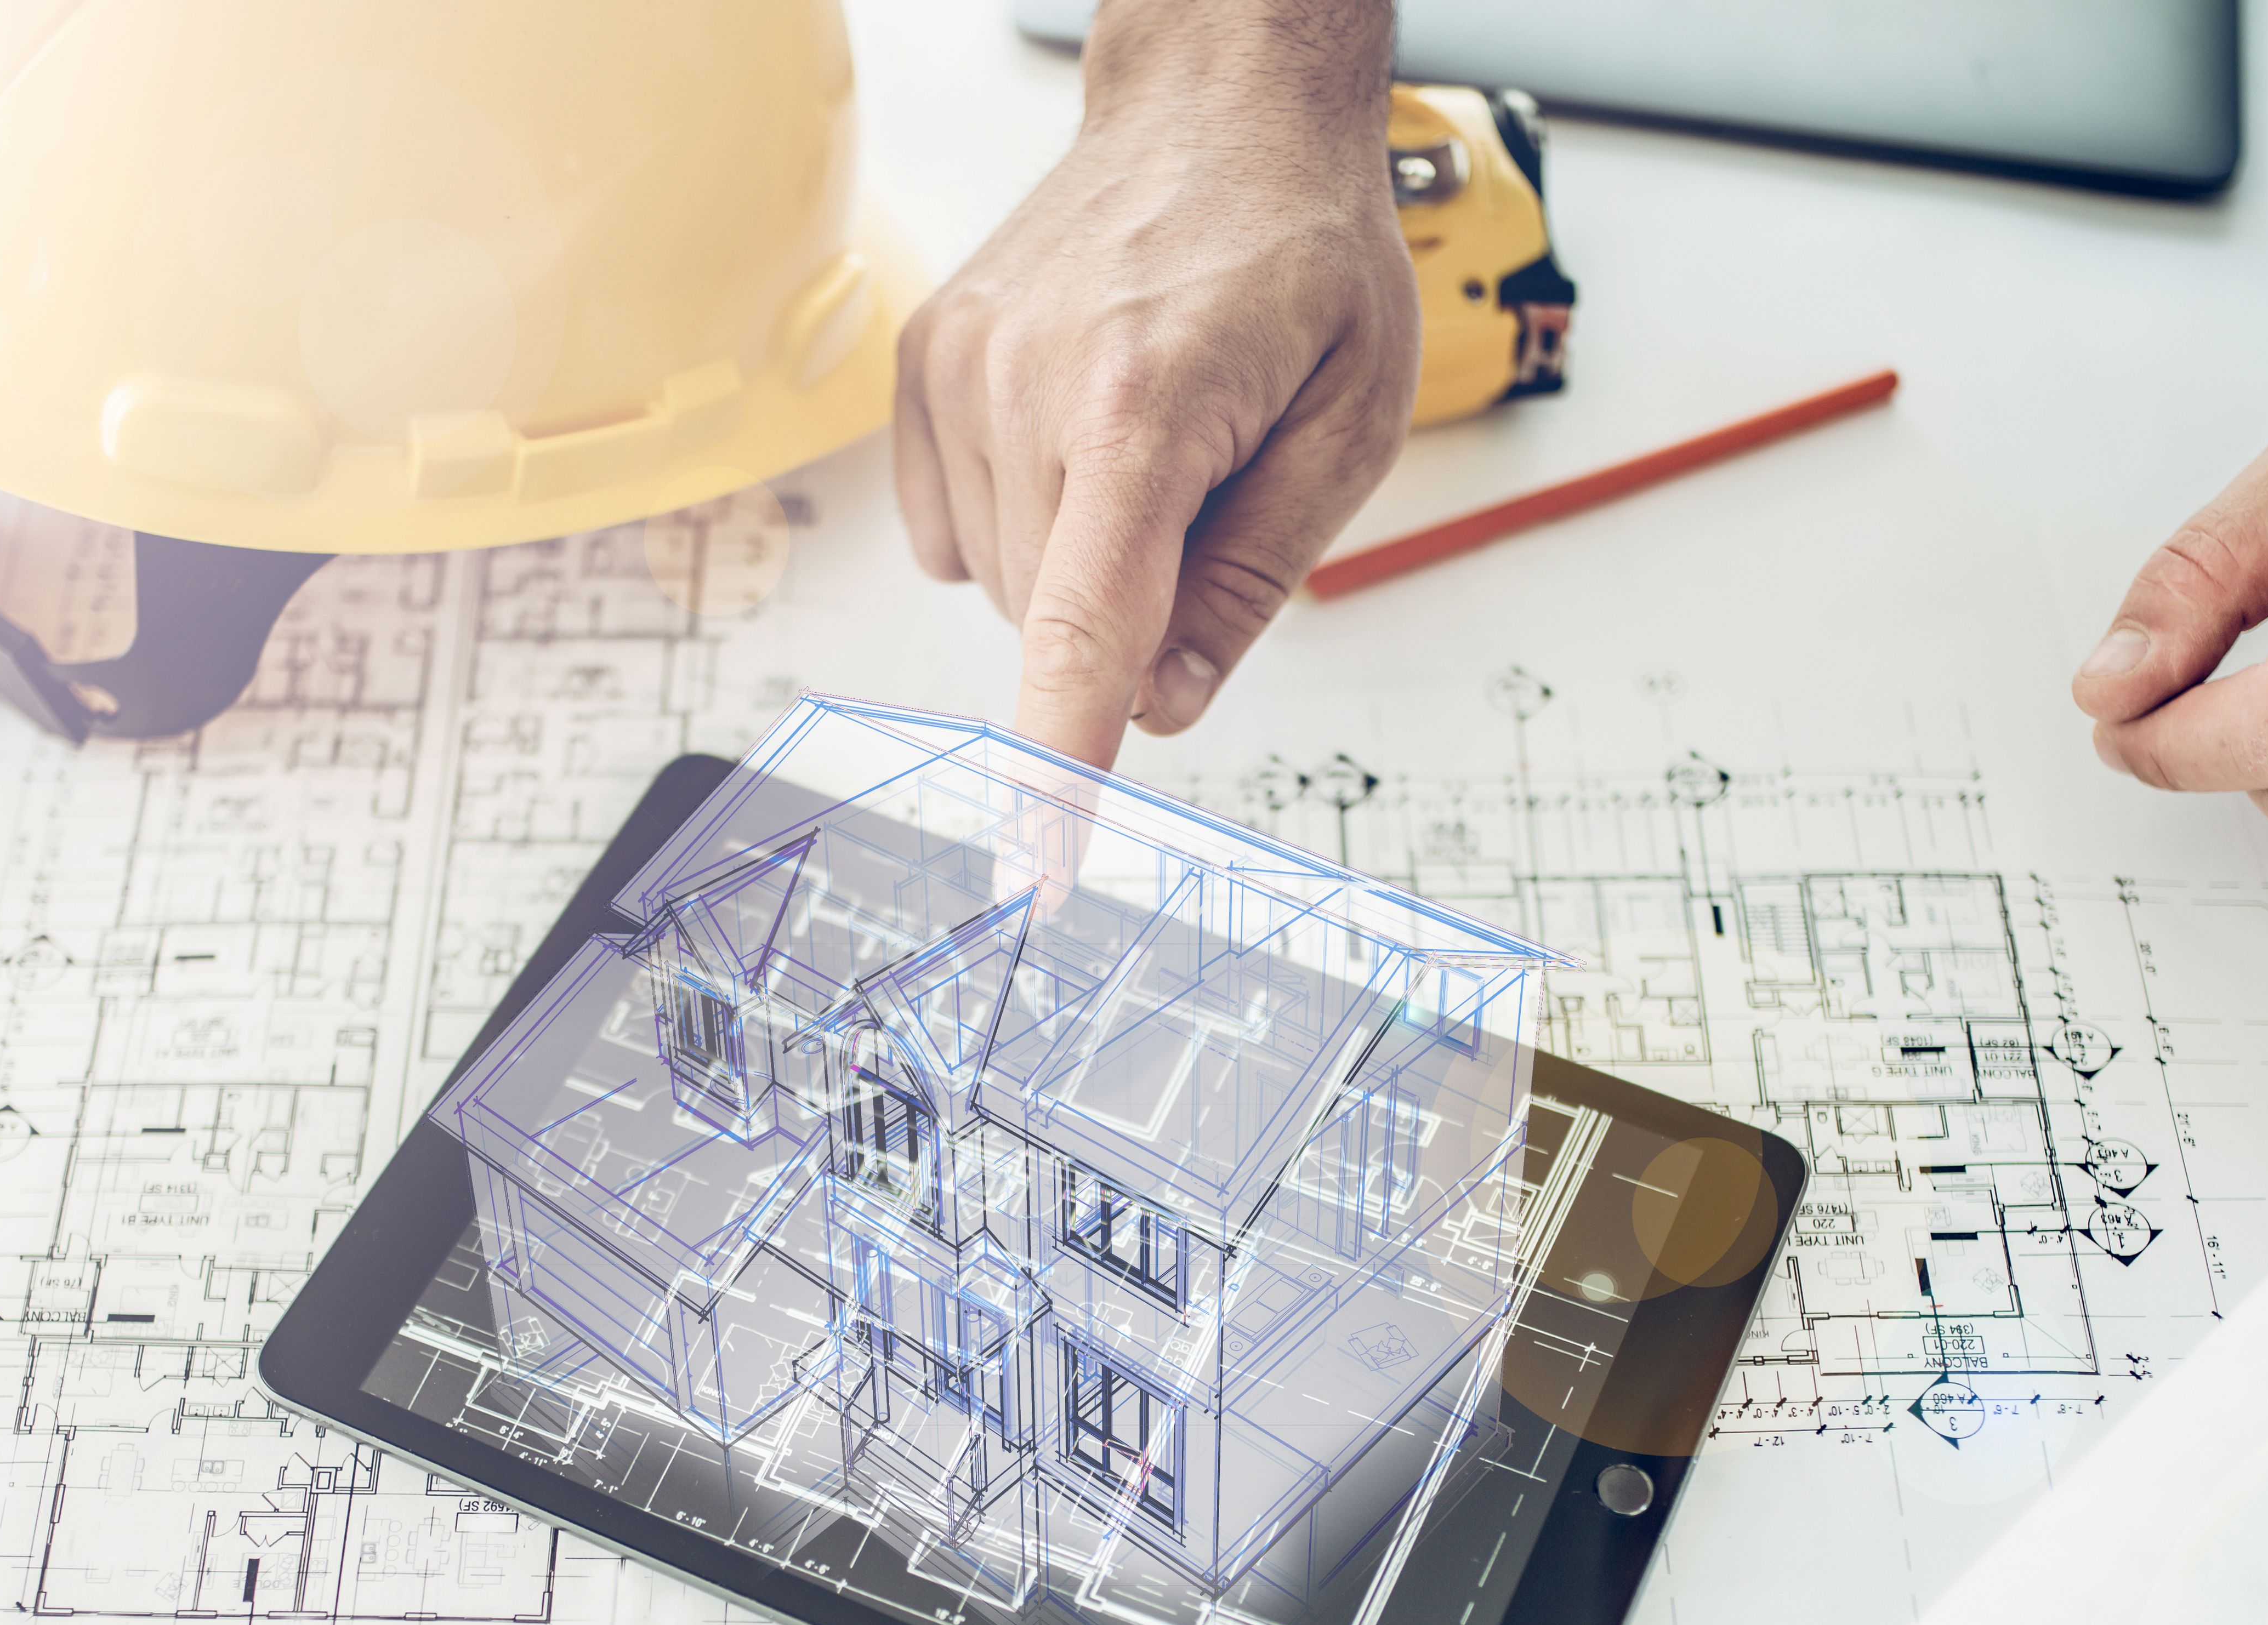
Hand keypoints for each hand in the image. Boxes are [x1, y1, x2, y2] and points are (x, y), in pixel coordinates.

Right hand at [895, 2, 1415, 775]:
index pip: (1082, 633)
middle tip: (1209, 490)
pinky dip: (1021, 520)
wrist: (1218, 111)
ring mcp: (956, 371)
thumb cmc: (1300, 255)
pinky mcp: (921, 365)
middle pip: (1059, 620)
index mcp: (1142, 408)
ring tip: (1149, 435)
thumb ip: (1251, 583)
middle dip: (1134, 607)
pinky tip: (1078, 438)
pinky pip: (955, 530)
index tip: (1035, 871)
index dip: (1058, 768)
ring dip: (1083, 555)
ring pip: (1006, 582)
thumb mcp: (1346, 428)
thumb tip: (1159, 710)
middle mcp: (1023, 388)